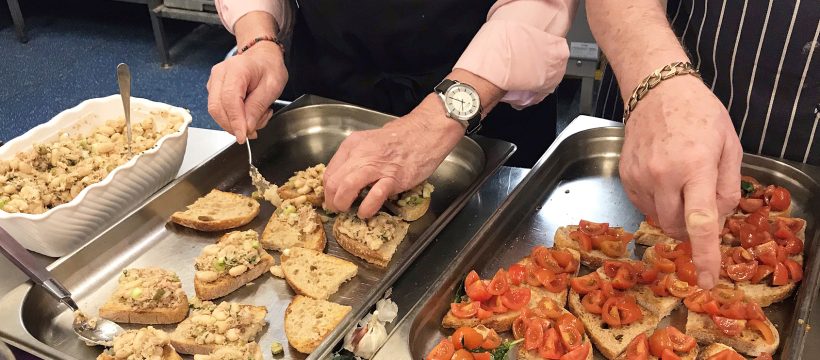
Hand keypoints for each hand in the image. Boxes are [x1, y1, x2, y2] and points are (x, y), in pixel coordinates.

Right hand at [206, 41, 287, 143]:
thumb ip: (258, 106)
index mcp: (236, 69)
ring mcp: (214, 82)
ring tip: (256, 116)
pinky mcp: (214, 90)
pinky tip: (248, 113)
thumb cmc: (268, 67)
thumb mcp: (273, 86)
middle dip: (234, 126)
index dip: (235, 121)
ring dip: (235, 123)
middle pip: (217, 108)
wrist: (261, 55)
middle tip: (254, 131)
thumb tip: (246, 127)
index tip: (243, 136)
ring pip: (217, 112)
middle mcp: (219, 75)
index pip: (230, 99)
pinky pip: (219, 110)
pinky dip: (233, 118)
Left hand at [323, 95, 464, 217]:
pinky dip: (365, 208)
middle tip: (338, 208)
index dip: (328, 191)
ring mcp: (376, 166)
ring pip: (345, 188)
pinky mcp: (393, 178)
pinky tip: (365, 212)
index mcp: (352, 145)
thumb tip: (346, 178)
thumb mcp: (370, 142)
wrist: (426, 132)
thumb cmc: (400, 138)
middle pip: (333, 182)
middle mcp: (360, 155)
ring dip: (342, 204)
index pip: (329, 172)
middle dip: (332, 201)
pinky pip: (373, 197)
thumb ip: (357, 158)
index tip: (333, 198)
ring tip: (348, 211)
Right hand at [619, 76, 742, 288]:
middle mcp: (663, 175)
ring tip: (681, 184)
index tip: (707, 279)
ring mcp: (640, 177)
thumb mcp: (729, 145)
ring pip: (659, 219)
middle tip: (701, 207)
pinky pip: (644, 206)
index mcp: (695, 166)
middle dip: (691, 229)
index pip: (701, 221)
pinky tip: (664, 181)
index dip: (706, 255)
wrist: (656, 91)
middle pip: (676, 227)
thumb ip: (728, 187)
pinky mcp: (625, 176)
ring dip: (674, 215)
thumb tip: (716, 221)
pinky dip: (658, 204)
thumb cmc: (699, 114)